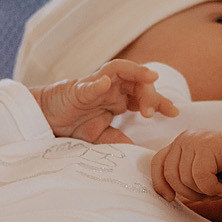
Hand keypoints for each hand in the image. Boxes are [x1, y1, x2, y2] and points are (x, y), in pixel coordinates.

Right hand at [34, 61, 176, 144]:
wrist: (47, 118)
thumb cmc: (74, 123)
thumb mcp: (100, 136)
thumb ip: (117, 140)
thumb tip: (138, 150)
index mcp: (118, 98)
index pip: (144, 96)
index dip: (160, 102)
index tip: (175, 112)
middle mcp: (110, 87)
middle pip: (137, 82)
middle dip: (150, 93)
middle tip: (155, 111)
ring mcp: (95, 85)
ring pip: (119, 71)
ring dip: (136, 74)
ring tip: (150, 77)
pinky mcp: (76, 88)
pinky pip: (89, 84)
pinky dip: (97, 83)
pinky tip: (106, 83)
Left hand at [150, 131, 221, 204]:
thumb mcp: (199, 179)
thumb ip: (181, 181)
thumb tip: (164, 196)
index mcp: (180, 145)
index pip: (157, 164)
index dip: (161, 185)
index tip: (170, 199)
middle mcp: (185, 138)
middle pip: (170, 175)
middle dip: (189, 192)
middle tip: (209, 190)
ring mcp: (196, 139)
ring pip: (184, 178)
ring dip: (204, 190)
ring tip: (219, 185)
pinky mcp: (208, 144)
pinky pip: (200, 176)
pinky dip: (213, 187)